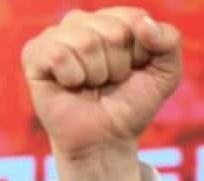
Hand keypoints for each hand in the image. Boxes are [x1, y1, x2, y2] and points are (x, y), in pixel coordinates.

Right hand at [21, 7, 182, 180]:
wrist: (106, 138)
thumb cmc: (132, 103)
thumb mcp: (167, 74)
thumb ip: (169, 41)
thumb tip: (144, 24)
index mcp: (114, 20)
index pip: (135, 19)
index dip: (142, 53)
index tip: (136, 71)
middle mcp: (83, 21)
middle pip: (113, 32)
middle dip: (120, 66)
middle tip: (111, 82)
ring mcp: (56, 35)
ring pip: (86, 42)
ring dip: (97, 74)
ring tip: (91, 84)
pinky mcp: (34, 53)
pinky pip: (59, 54)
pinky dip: (72, 78)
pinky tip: (70, 85)